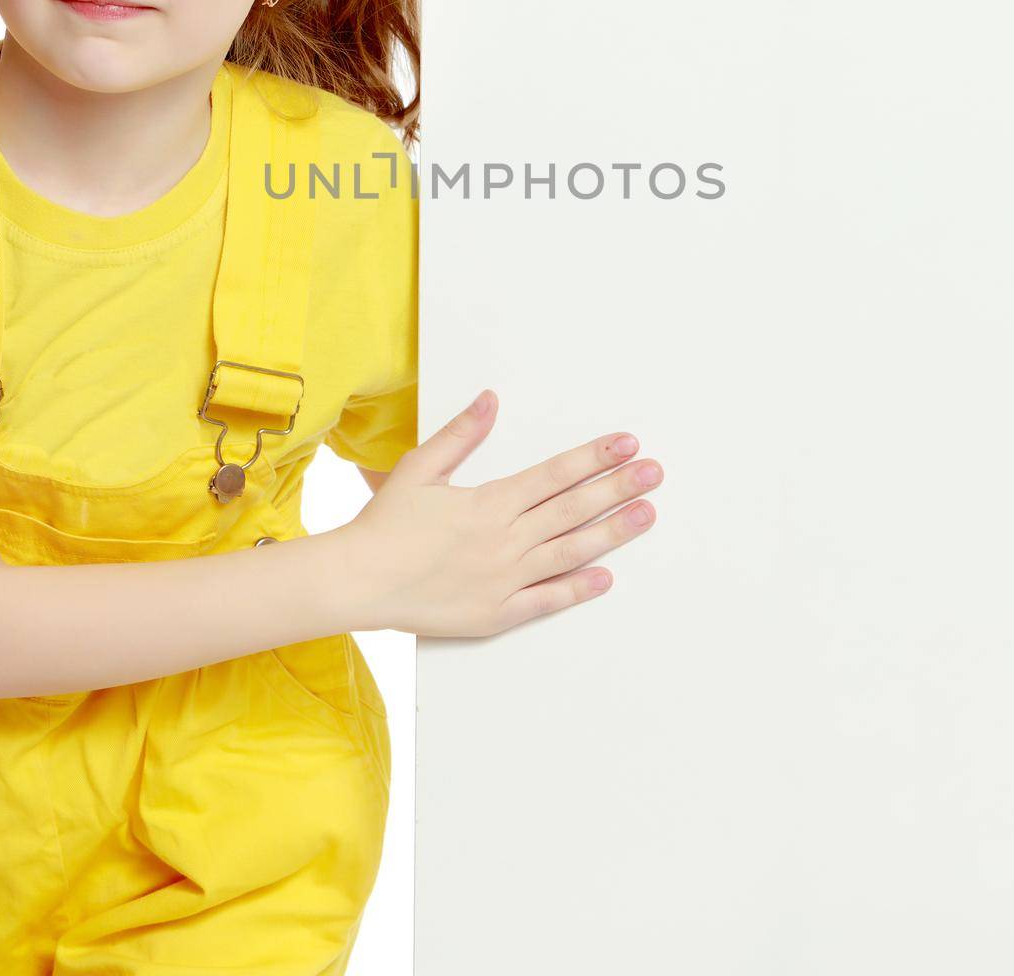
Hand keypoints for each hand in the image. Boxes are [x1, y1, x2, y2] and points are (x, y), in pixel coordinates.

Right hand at [336, 390, 663, 637]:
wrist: (359, 581)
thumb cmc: (385, 525)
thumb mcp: (420, 469)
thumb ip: (461, 435)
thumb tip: (491, 400)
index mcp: (491, 502)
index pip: (556, 474)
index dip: (595, 458)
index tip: (626, 444)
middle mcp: (506, 539)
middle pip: (573, 509)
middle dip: (618, 488)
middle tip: (654, 473)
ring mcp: (504, 579)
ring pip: (570, 551)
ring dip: (612, 533)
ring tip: (646, 515)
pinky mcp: (496, 613)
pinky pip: (546, 600)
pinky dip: (577, 589)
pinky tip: (605, 578)